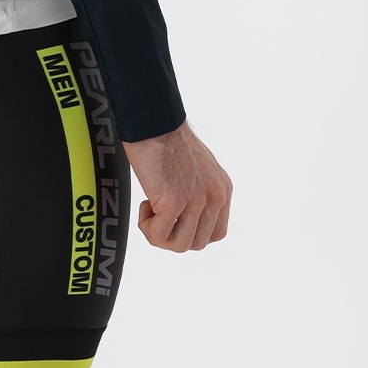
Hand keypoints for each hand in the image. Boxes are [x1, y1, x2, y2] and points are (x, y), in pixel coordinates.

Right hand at [122, 120, 231, 251]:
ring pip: (181, 246)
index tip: (173, 217)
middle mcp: (215, 197)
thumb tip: (186, 213)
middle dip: (173, 234)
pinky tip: (144, 205)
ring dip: (159, 233)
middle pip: (197, 243)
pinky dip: (147, 227)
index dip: (190, 231)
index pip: (216, 233)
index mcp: (222, 189)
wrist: (153, 121)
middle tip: (158, 212)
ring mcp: (197, 201)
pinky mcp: (175, 201)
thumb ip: (200, 190)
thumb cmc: (165, 137)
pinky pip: (159, 236)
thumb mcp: (198, 167)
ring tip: (150, 209)